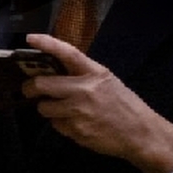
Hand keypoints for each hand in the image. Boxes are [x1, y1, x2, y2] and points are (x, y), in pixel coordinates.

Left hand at [23, 34, 172, 172]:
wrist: (143, 134)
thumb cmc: (124, 104)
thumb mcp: (107, 80)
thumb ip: (81, 73)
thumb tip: (49, 69)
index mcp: (95, 74)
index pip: (68, 53)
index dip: (47, 43)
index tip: (30, 38)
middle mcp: (84, 91)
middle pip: (41, 85)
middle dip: (30, 88)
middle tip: (31, 90)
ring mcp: (79, 113)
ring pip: (44, 108)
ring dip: (47, 108)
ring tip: (62, 108)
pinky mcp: (77, 131)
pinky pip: (56, 125)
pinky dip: (60, 123)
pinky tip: (75, 122)